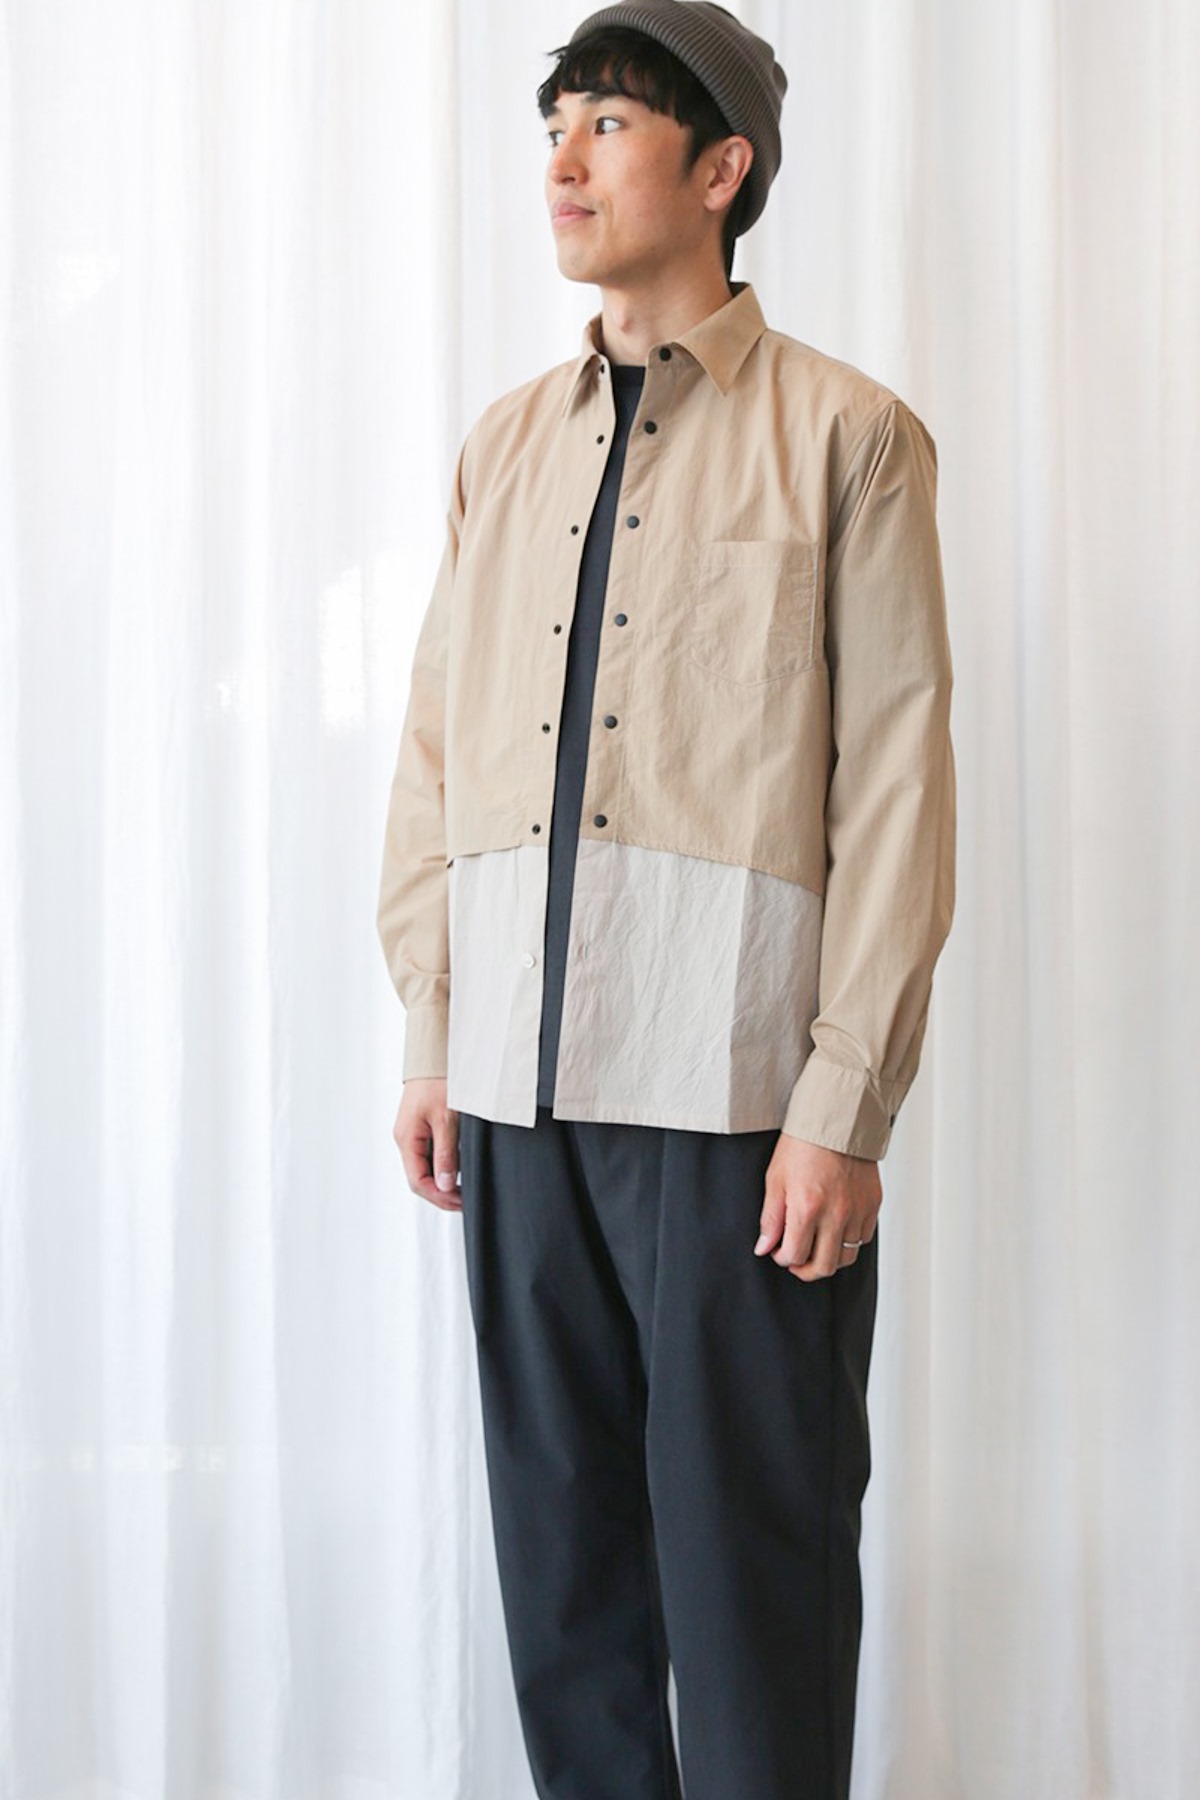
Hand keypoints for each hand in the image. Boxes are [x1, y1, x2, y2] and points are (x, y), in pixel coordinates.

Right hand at [394, 1078, 461, 1211]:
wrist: (436, 1054)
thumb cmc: (438, 1081)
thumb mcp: (446, 1119)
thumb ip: (445, 1154)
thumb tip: (443, 1185)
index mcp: (406, 1138)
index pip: (418, 1181)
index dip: (439, 1197)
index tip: (460, 1202)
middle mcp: (405, 1138)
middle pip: (419, 1177)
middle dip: (440, 1193)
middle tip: (464, 1200)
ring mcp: (412, 1132)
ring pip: (423, 1167)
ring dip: (441, 1181)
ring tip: (462, 1188)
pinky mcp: (420, 1126)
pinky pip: (428, 1154)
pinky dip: (441, 1165)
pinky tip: (456, 1169)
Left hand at [754, 1133, 880, 1279]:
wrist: (837, 1120)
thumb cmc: (803, 1144)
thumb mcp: (776, 1178)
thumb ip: (770, 1218)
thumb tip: (764, 1247)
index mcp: (806, 1208)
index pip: (793, 1256)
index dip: (781, 1258)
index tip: (778, 1250)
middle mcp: (835, 1215)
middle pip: (823, 1267)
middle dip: (804, 1269)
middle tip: (796, 1259)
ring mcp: (857, 1212)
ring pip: (846, 1257)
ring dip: (828, 1258)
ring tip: (816, 1245)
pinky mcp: (872, 1205)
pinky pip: (863, 1238)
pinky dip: (848, 1241)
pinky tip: (835, 1228)